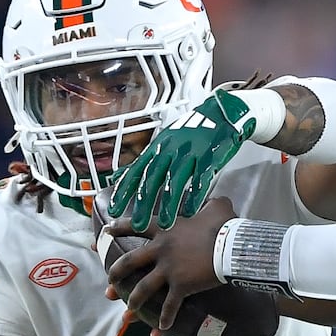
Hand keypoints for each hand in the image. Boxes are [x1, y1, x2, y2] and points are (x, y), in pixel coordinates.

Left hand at [107, 197, 234, 333]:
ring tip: (127, 313)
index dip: (119, 227)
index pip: (136, 226)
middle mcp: (161, 250)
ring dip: (133, 301)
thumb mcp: (217, 208)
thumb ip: (213, 204)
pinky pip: (169, 307)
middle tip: (109, 280)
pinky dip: (164, 320)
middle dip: (115, 272)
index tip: (106, 231)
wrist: (231, 246)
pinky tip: (160, 329)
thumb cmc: (224, 226)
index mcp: (165, 231)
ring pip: (142, 289)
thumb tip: (219, 201)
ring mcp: (169, 270)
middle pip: (130, 262)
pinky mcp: (181, 287)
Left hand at [108, 90, 255, 232]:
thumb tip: (120, 175)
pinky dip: (196, 196)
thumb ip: (144, 160)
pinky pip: (201, 178)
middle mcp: (171, 149)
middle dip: (144, 202)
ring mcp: (191, 152)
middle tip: (137, 224)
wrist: (222, 112)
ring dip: (169, 204)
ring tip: (165, 224)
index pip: (136, 170)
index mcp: (158, 146)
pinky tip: (191, 211)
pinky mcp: (211, 156)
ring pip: (176, 180)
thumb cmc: (192, 130)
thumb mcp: (164, 140)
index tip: (114, 208)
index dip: (124, 190)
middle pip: (154, 178)